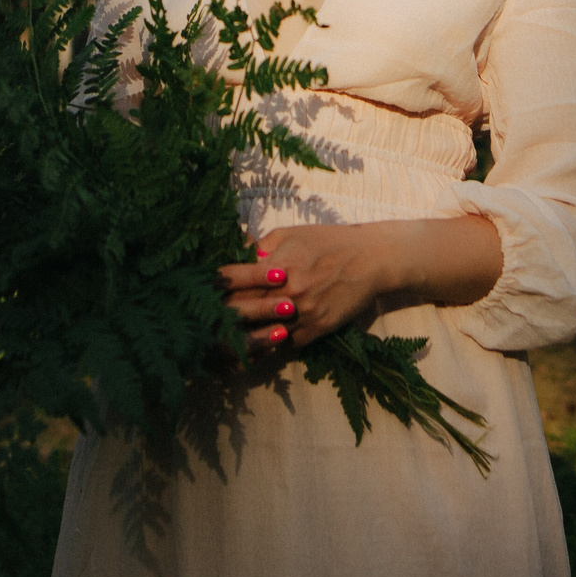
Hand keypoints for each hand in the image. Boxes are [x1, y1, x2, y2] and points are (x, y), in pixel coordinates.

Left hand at [216, 222, 386, 351]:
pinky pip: (287, 342)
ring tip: (226, 340)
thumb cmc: (328, 241)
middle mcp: (288, 293)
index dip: (216, 287)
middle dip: (225, 315)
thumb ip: (261, 246)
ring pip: (262, 333)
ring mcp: (303, 315)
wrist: (372, 259)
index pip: (234, 282)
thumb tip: (237, 255)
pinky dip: (275, 340)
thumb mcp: (291, 234)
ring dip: (247, 335)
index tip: (204, 291)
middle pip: (243, 311)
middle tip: (206, 319)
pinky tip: (265, 338)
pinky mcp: (317, 330)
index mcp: (277, 266)